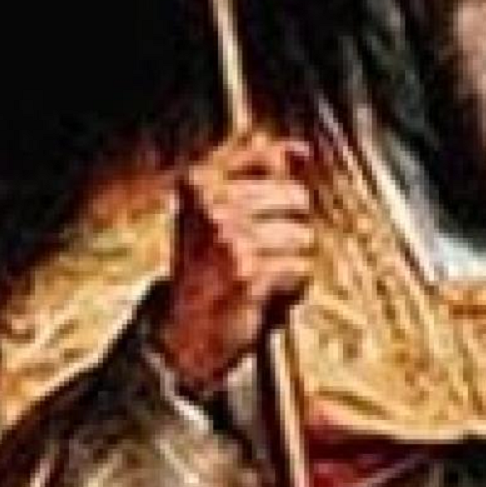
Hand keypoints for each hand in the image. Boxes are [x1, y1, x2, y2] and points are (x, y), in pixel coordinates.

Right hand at [154, 132, 317, 397]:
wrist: (181, 335)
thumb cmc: (208, 273)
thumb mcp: (220, 215)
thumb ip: (257, 175)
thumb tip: (299, 150)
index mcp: (200, 183)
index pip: (265, 155)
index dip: (280, 181)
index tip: (269, 204)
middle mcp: (211, 206)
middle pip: (296, 198)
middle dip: (288, 230)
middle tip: (255, 256)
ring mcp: (228, 239)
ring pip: (304, 237)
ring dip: (290, 263)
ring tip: (258, 277)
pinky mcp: (248, 274)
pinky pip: (301, 270)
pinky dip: (292, 289)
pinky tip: (263, 296)